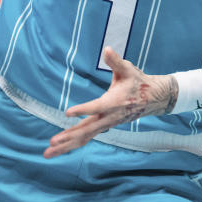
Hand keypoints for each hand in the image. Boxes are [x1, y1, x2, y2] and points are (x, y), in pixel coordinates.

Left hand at [43, 47, 177, 158]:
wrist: (153, 99)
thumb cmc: (137, 81)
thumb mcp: (128, 69)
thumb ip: (116, 61)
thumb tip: (106, 49)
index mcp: (114, 102)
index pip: (96, 107)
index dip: (83, 110)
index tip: (68, 113)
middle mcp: (108, 117)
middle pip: (86, 130)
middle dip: (68, 137)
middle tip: (52, 143)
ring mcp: (106, 124)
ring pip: (84, 137)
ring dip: (66, 145)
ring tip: (48, 152)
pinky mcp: (104, 126)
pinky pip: (87, 137)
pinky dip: (73, 143)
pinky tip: (61, 148)